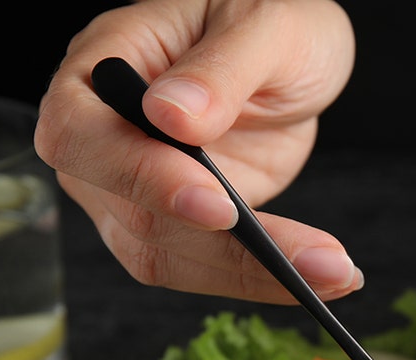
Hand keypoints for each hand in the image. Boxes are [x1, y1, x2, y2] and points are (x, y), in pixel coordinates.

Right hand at [35, 0, 362, 302]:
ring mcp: (137, 187)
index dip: (139, 176)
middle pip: (130, 213)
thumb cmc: (268, 14)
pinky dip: (264, 277)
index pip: (80, 135)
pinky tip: (324, 275)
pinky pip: (208, 265)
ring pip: (169, 254)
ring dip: (253, 274)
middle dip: (223, 246)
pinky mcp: (182, 223)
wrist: (293, 51)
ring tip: (336, 272)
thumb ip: (220, 67)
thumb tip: (171, 115)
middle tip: (310, 260)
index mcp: (101, 68)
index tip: (215, 203)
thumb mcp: (262, 23)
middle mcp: (105, 136)